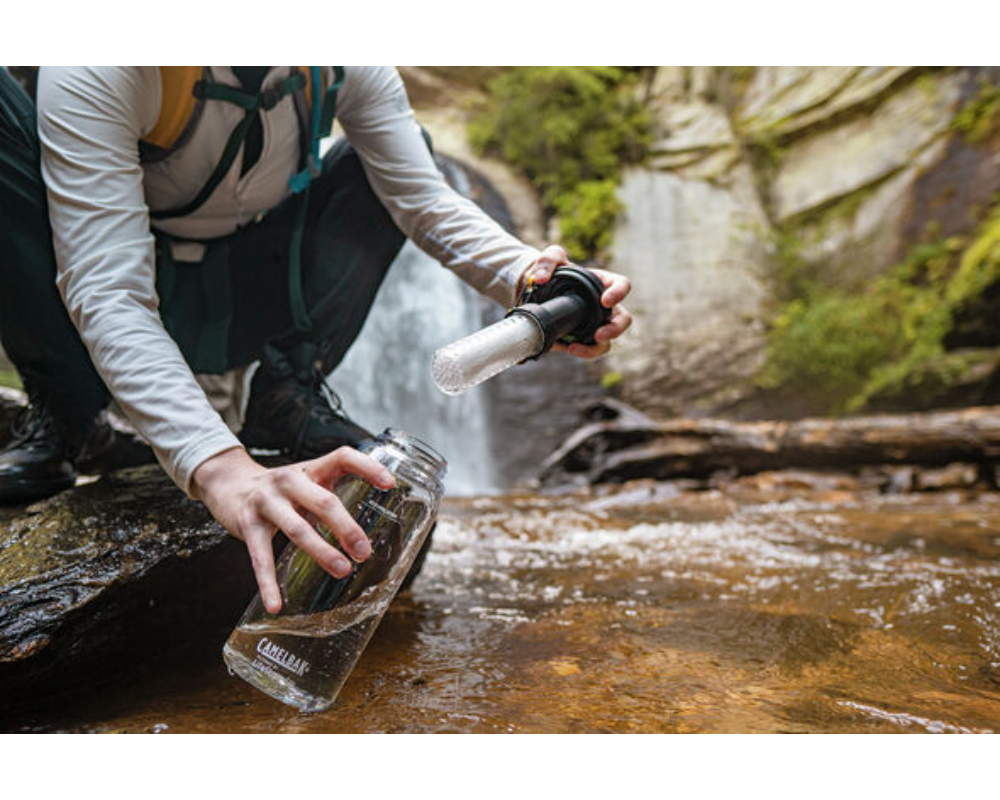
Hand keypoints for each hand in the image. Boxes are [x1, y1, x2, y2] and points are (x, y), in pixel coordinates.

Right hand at [191, 445, 394, 613]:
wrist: (228, 483)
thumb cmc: (280, 489)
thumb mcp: (308, 481)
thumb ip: (332, 495)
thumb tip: (371, 525)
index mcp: (311, 469)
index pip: (343, 457)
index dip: (367, 467)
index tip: (390, 484)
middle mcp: (290, 480)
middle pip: (323, 501)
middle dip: (346, 528)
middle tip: (364, 551)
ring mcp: (267, 501)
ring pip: (297, 528)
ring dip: (321, 552)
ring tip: (341, 570)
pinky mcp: (247, 524)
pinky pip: (260, 557)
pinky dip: (268, 583)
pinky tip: (276, 604)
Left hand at [522, 245, 632, 358]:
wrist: (540, 291)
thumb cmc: (554, 271)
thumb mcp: (551, 258)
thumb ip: (547, 260)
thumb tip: (541, 277)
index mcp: (604, 283)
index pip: (622, 285)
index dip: (619, 293)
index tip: (605, 301)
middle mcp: (604, 306)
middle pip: (623, 319)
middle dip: (615, 329)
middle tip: (599, 334)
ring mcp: (596, 324)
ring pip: (607, 341)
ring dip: (596, 347)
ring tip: (576, 347)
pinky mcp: (583, 338)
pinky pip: (590, 349)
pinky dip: (582, 352)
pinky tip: (568, 348)